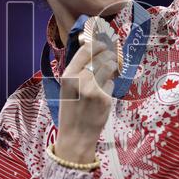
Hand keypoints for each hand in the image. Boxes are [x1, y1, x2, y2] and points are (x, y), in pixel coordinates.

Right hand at [54, 39, 118, 164]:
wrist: (75, 135)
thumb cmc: (71, 110)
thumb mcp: (67, 88)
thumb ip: (78, 71)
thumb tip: (94, 51)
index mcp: (68, 76)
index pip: (85, 50)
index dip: (97, 44)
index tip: (103, 43)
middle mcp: (80, 80)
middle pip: (101, 57)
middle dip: (108, 55)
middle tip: (111, 57)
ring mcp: (93, 89)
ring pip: (109, 68)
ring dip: (112, 68)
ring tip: (109, 72)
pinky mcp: (105, 98)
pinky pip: (112, 84)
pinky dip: (110, 86)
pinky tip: (103, 93)